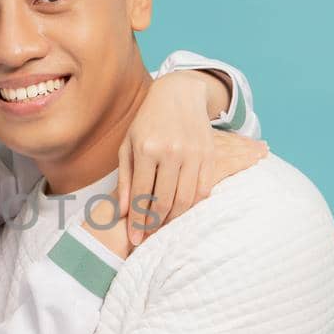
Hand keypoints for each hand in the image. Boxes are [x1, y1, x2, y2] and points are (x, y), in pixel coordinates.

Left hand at [117, 71, 267, 245]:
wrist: (179, 93)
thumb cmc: (147, 121)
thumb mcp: (128, 145)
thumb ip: (126, 179)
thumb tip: (124, 212)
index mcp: (147, 149)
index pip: (142, 195)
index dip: (138, 221)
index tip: (134, 239)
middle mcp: (171, 152)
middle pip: (164, 201)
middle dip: (155, 225)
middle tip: (148, 240)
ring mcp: (193, 153)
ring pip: (185, 199)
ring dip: (174, 220)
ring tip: (163, 229)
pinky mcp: (209, 154)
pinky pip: (203, 189)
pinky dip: (193, 205)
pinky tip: (183, 213)